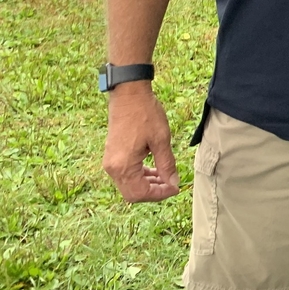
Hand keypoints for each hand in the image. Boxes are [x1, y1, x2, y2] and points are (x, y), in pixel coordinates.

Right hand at [101, 83, 179, 202]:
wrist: (128, 95)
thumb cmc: (145, 114)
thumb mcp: (161, 140)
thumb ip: (167, 164)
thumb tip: (173, 183)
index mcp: (123, 166)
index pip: (140, 193)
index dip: (160, 194)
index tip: (176, 187)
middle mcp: (112, 168)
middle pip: (132, 193)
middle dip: (153, 192)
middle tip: (171, 184)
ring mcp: (110, 162)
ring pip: (129, 185)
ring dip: (147, 184)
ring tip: (166, 176)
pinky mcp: (112, 155)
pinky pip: (126, 174)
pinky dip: (140, 175)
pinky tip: (155, 168)